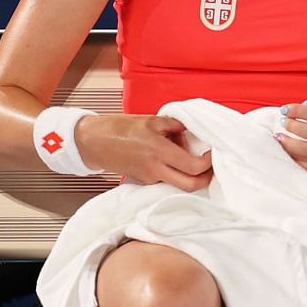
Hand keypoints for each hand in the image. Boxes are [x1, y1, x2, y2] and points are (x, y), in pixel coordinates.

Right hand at [75, 114, 211, 191]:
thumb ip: (175, 125)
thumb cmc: (120, 128)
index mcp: (159, 151)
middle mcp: (156, 169)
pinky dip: (175, 171)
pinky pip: (166, 179)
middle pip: (190, 185)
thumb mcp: (151, 120)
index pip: (193, 166)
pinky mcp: (145, 181)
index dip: (208, 163)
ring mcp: (150, 178)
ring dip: (190, 174)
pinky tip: (172, 159)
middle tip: (211, 167)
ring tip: (190, 157)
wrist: (94, 142)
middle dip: (205, 178)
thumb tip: (195, 131)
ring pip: (179, 183)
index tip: (212, 152)